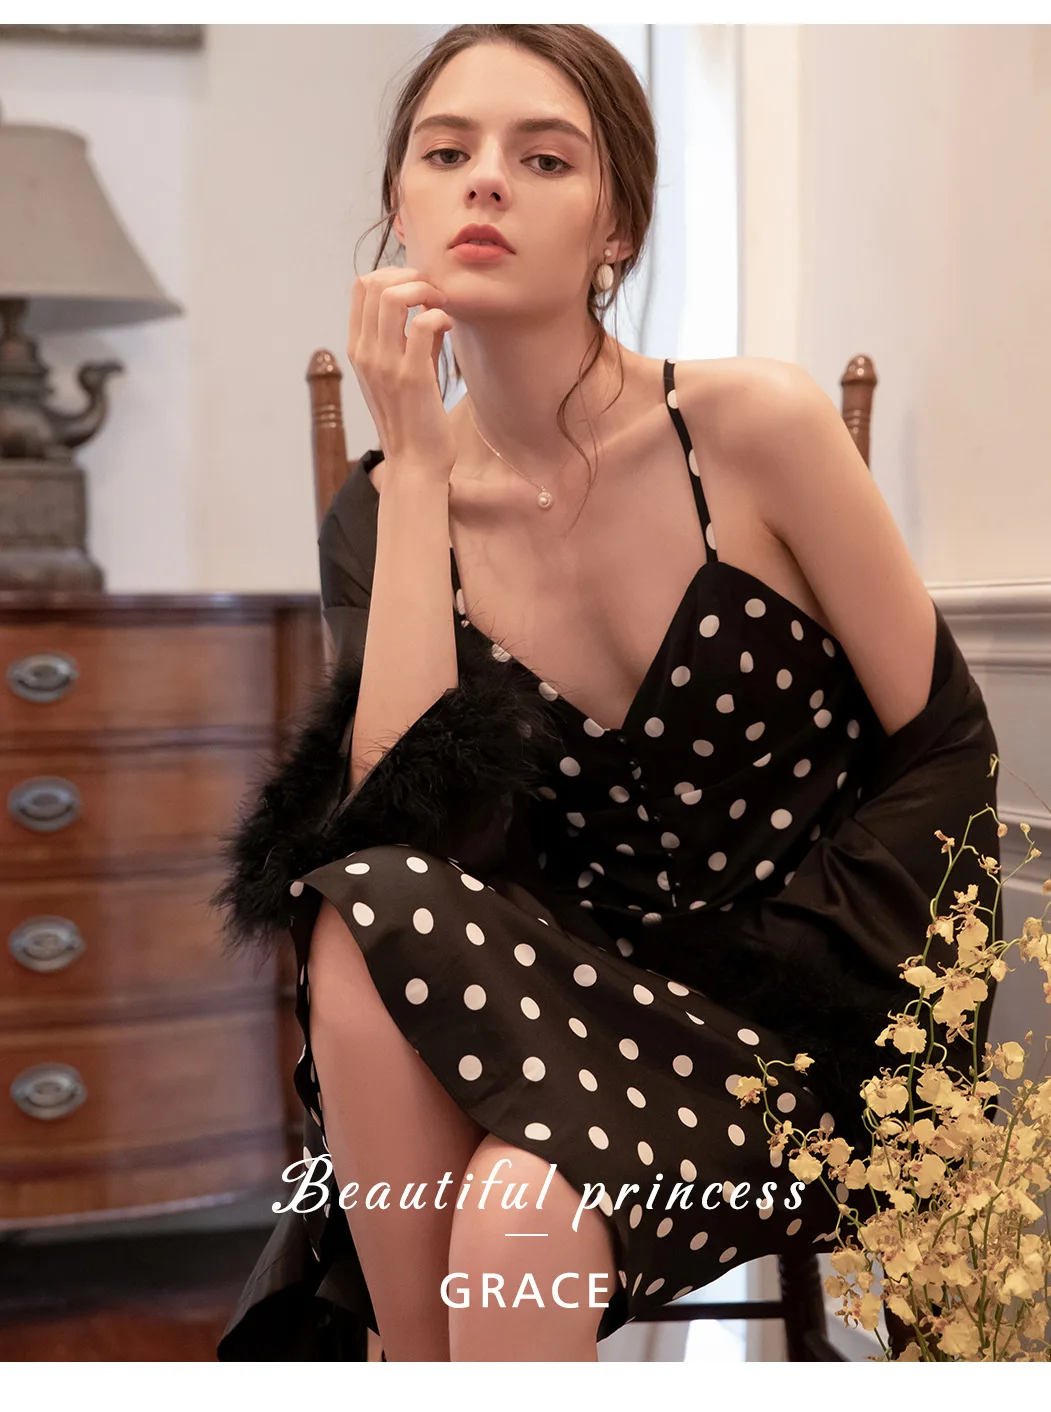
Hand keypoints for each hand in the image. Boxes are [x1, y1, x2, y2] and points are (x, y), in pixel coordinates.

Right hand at [347, 267, 455, 480]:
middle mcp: (365, 353)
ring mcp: (386, 364)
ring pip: (393, 296)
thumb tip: (430, 307)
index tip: (419, 289)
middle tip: (434, 294)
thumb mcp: (402, 371)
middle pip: (374, 283)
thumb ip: (410, 338)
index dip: (392, 274)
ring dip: (423, 290)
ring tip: (441, 305)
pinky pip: (421, 324)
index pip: (360, 287)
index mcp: (358, 349)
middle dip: (410, 276)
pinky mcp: (412, 376)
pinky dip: (439, 315)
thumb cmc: (413, 417)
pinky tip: (449, 327)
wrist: (415, 462)